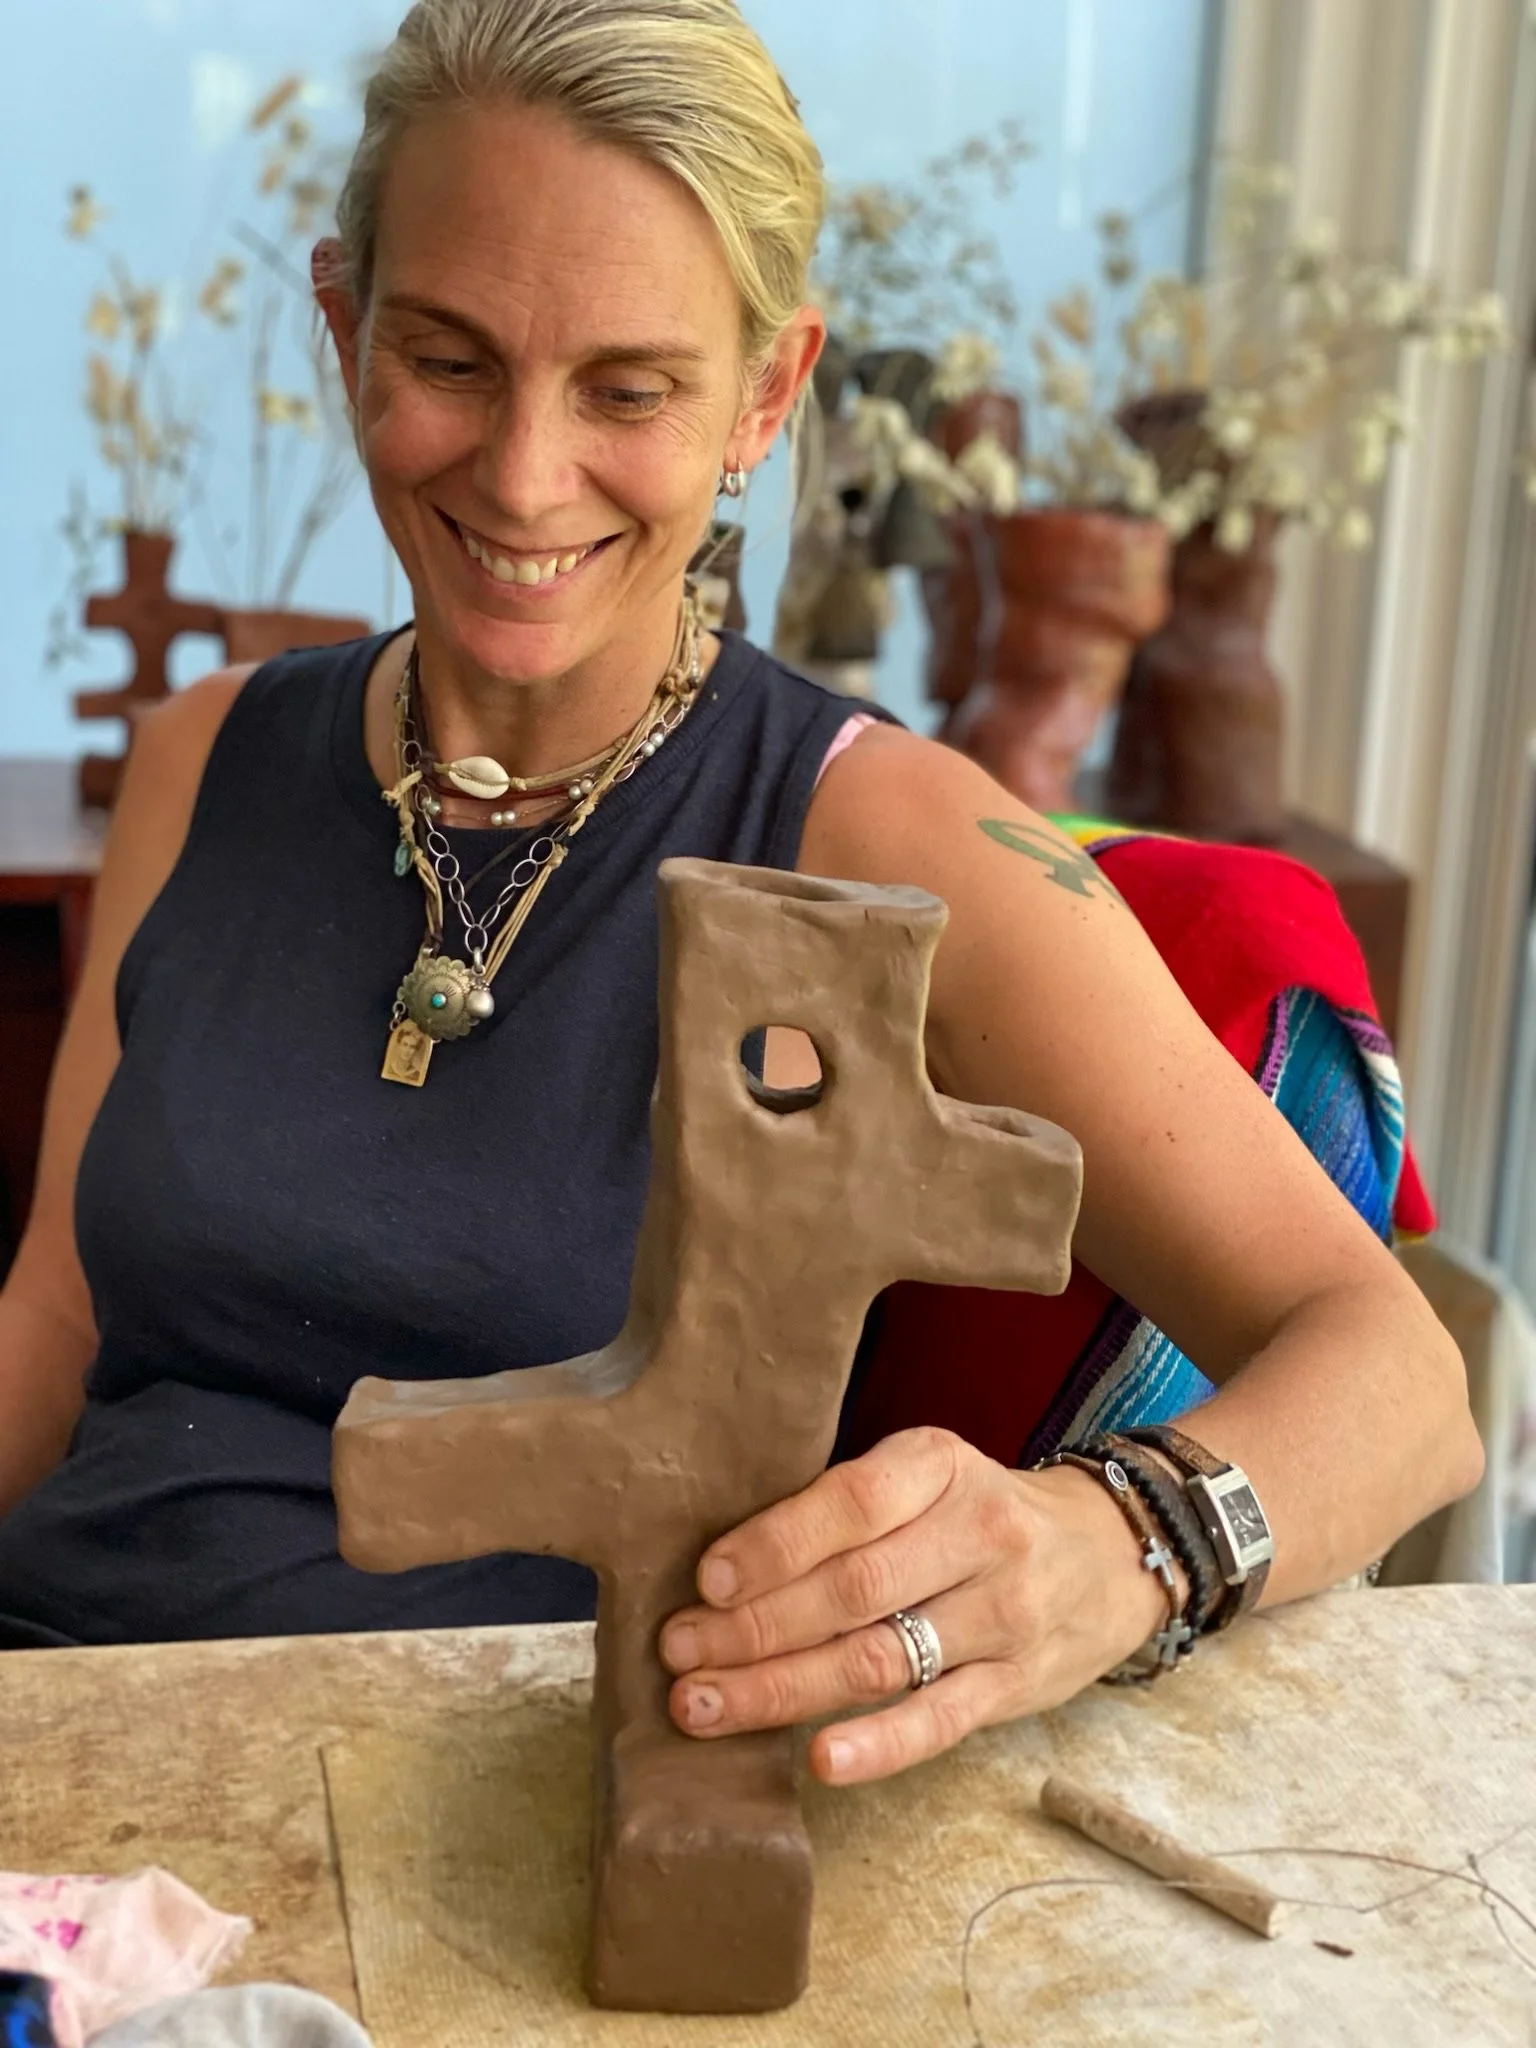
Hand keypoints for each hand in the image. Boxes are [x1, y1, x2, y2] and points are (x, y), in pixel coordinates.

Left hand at [659, 1426, 1173, 1784]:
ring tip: (706, 1706)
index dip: (774, 1544)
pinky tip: (819, 1759)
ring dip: (782, 1688)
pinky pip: (940, 1720)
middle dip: (752, 1627)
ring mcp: (1003, 1614)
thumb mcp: (925, 1474)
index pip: (852, 1503)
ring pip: (880, 1658)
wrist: (1109, 1551)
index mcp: (939, 1466)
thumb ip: (845, 1506)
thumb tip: (722, 1564)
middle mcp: (978, 1535)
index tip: (706, 1581)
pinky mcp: (1017, 1685)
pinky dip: (878, 1745)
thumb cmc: (978, 1512)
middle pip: (853, 1589)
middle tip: (678, 1653)